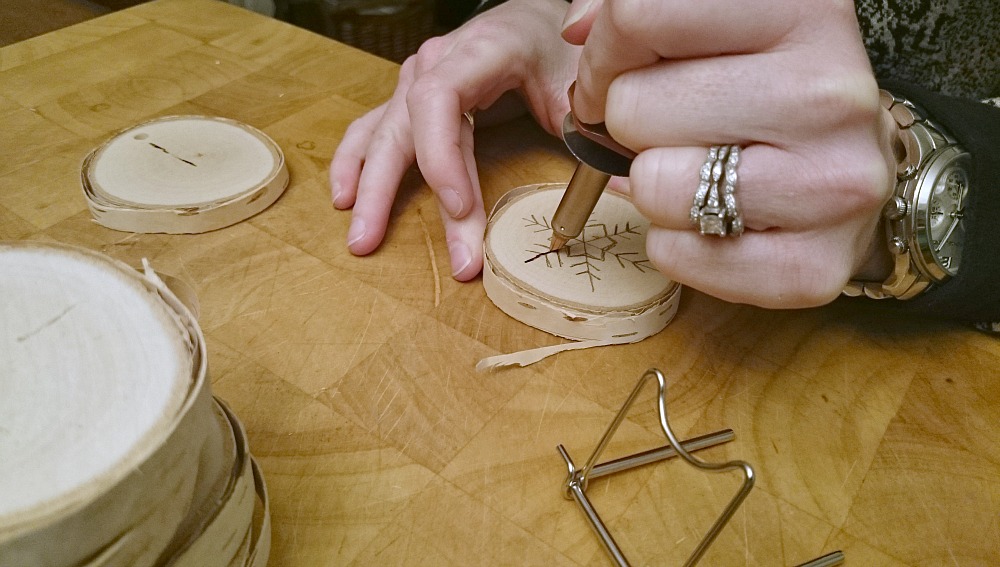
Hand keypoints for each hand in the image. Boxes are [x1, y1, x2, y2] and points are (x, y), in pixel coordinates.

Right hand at [329, 0, 580, 279]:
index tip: (460, 206)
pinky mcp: (413, 99)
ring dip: (367, 184)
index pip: (439, 101)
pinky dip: (357, 161)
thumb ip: (591, 127)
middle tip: (376, 242)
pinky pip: (375, 127)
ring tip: (359, 233)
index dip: (442, 157)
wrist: (536, 20)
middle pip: (403, 127)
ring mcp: (418, 79)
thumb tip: (618, 185)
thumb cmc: (558, 48)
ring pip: (382, 132)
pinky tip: (345, 194)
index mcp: (478, 51)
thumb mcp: (581, 80)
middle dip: (387, 190)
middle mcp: (436, 63)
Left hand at [570, 0, 897, 307]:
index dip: (604, 55)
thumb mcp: (720, 28)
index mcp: (806, 8)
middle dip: (630, 124)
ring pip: (651, 184)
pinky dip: (674, 244)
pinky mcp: (815, 265)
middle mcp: (830, 92)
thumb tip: (578, 29)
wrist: (854, 171)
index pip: (640, 16)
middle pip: (632, 107)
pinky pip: (674, 253)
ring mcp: (834, 184)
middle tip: (673, 130)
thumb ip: (644, 15)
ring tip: (702, 171)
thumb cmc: (768, 91)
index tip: (617, 74)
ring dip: (652, 185)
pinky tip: (716, 221)